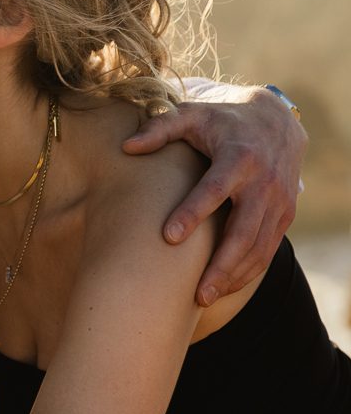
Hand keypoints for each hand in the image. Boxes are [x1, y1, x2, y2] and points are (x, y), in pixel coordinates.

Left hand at [122, 90, 305, 304]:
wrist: (276, 121)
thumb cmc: (222, 121)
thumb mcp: (192, 115)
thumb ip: (160, 129)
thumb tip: (127, 146)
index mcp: (239, 157)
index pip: (214, 189)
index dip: (192, 213)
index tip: (168, 237)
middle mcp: (264, 182)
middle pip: (243, 232)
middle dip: (220, 265)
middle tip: (196, 294)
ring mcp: (279, 202)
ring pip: (259, 248)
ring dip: (234, 276)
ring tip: (204, 298)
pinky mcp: (285, 215)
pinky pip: (269, 250)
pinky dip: (248, 272)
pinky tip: (224, 287)